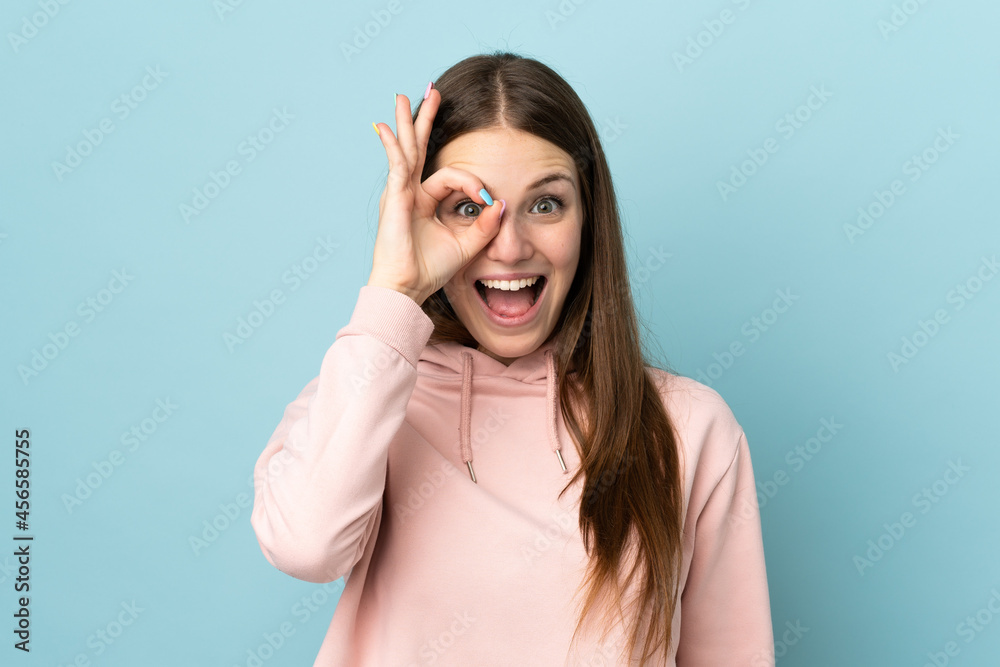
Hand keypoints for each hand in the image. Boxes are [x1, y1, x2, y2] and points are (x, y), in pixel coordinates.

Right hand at [368, 88, 503, 305]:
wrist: (408, 288)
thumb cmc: (430, 270)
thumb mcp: (467, 244)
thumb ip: (485, 224)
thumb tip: (502, 203)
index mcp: (425, 202)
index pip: (451, 177)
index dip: (473, 184)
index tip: (488, 200)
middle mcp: (409, 193)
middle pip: (419, 148)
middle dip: (425, 120)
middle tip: (432, 92)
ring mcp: (399, 193)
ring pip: (407, 150)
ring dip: (407, 122)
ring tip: (404, 96)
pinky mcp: (394, 198)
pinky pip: (397, 166)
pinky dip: (393, 147)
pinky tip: (387, 129)